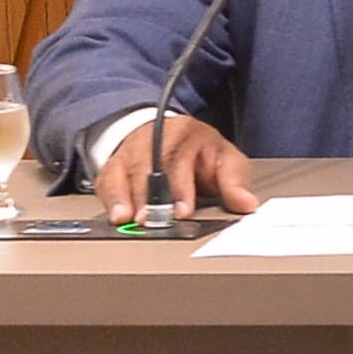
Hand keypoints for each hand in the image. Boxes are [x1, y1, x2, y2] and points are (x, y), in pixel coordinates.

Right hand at [96, 114, 260, 223]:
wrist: (168, 134)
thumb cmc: (199, 151)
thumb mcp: (225, 159)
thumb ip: (235, 182)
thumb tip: (246, 204)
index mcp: (185, 133)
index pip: (180, 160)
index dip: (180, 188)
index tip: (182, 212)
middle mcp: (153, 139)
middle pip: (145, 167)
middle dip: (147, 196)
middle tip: (149, 220)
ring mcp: (129, 151)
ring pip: (120, 172)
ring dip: (121, 197)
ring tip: (124, 218)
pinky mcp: (113, 165)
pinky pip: (105, 181)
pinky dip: (108, 199)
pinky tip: (113, 215)